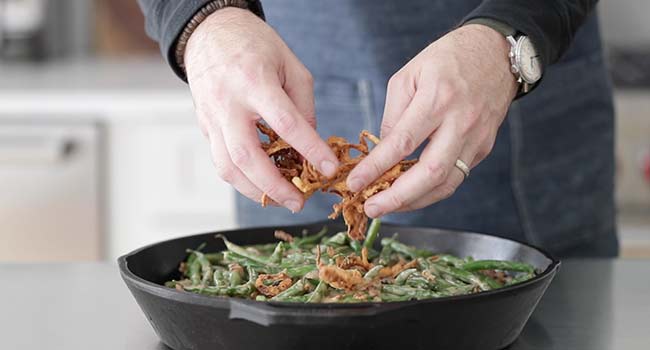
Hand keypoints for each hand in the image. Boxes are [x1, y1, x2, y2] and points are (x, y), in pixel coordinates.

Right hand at [185, 8, 338, 212]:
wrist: (209, 32)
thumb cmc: (254, 44)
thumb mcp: (290, 65)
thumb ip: (303, 105)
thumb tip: (311, 144)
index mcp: (254, 81)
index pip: (286, 124)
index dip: (310, 150)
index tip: (329, 169)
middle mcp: (228, 103)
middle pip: (248, 157)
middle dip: (275, 187)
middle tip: (299, 202)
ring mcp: (211, 118)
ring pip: (228, 167)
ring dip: (256, 191)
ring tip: (281, 200)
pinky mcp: (204, 127)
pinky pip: (221, 161)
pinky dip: (242, 179)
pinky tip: (262, 185)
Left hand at [346, 24, 517, 216]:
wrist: (497, 52)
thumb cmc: (448, 58)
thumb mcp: (409, 75)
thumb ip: (394, 115)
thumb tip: (383, 151)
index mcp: (437, 98)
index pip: (402, 143)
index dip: (376, 168)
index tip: (354, 184)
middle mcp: (461, 122)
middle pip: (429, 173)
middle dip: (397, 197)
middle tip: (371, 209)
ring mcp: (476, 137)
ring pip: (446, 183)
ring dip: (415, 202)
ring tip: (388, 208)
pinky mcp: (484, 147)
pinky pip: (456, 177)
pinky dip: (431, 191)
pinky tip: (411, 195)